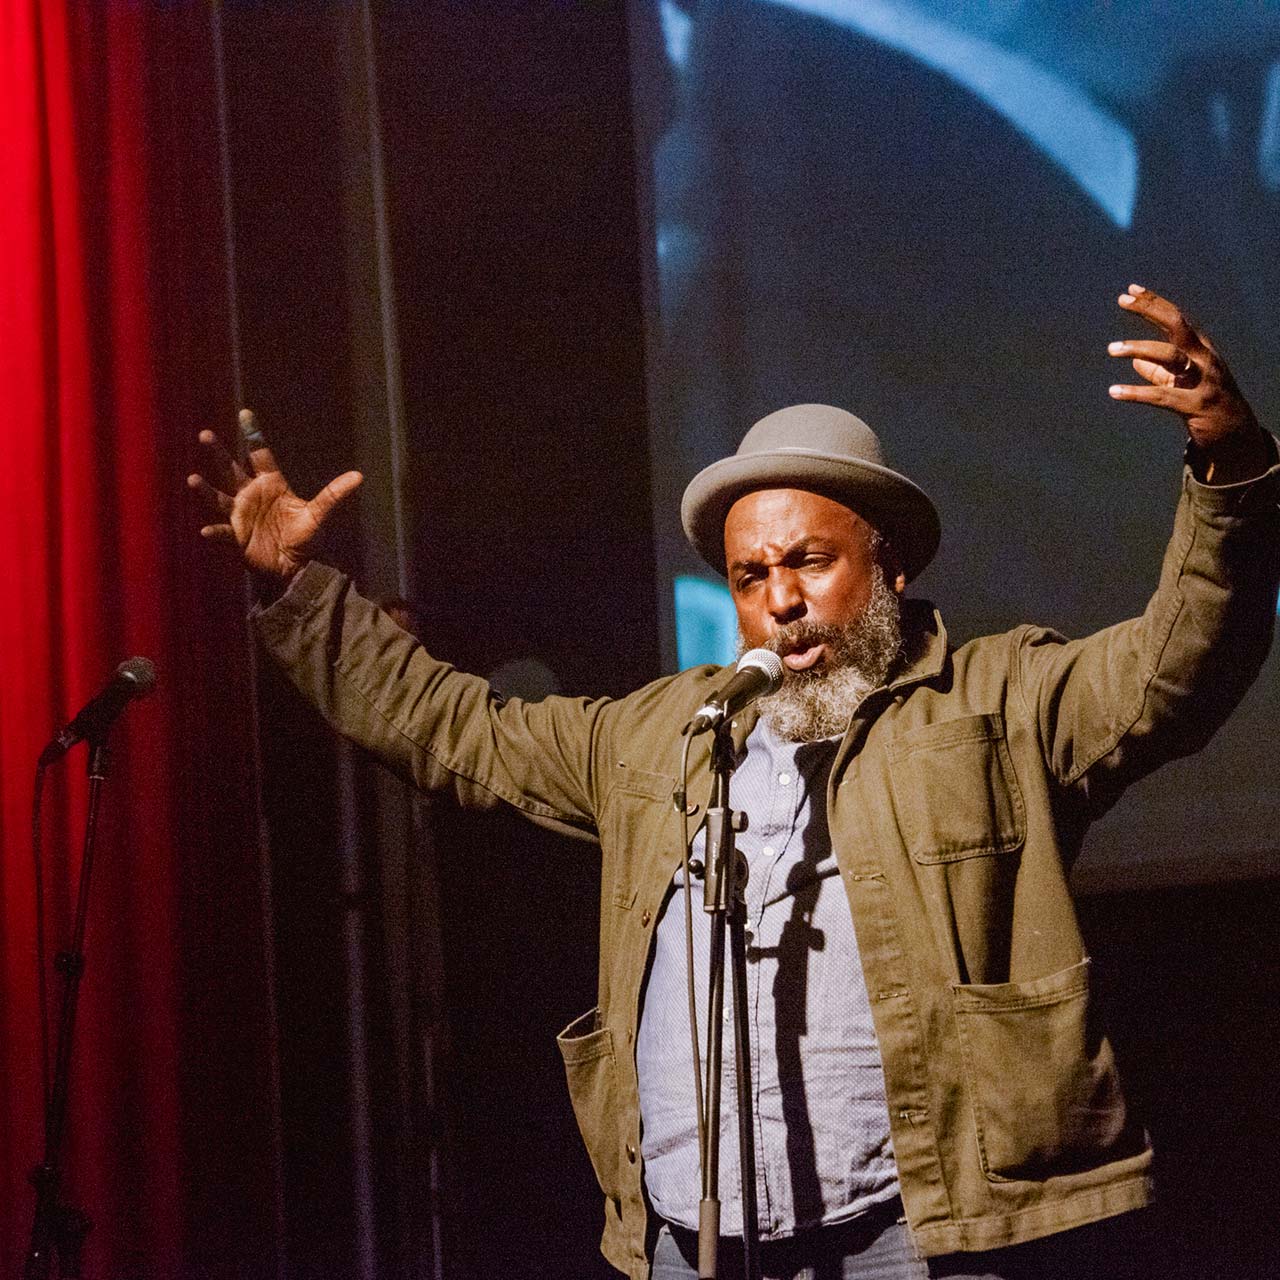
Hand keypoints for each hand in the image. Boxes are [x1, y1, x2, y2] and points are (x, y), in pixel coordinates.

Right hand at [188, 409, 362, 579]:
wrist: (296, 566)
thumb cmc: (306, 538)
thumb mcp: (319, 514)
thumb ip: (334, 494)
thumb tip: (359, 476)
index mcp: (271, 485)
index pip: (259, 454)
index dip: (252, 434)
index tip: (244, 413)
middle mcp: (251, 495)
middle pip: (230, 469)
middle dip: (218, 453)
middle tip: (205, 434)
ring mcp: (240, 515)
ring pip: (218, 497)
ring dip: (205, 490)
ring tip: (193, 479)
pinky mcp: (236, 536)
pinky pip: (222, 532)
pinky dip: (215, 531)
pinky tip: (206, 530)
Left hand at [1107, 284, 1269, 482]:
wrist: (1235, 434)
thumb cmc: (1205, 403)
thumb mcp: (1182, 383)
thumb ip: (1160, 372)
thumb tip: (1137, 361)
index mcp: (1200, 349)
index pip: (1176, 318)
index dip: (1154, 303)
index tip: (1129, 291)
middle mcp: (1204, 358)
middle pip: (1177, 326)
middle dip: (1150, 310)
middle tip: (1122, 301)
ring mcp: (1203, 380)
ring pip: (1171, 356)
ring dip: (1139, 349)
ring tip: (1111, 348)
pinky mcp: (1196, 405)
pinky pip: (1162, 396)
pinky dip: (1136, 393)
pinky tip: (1114, 392)